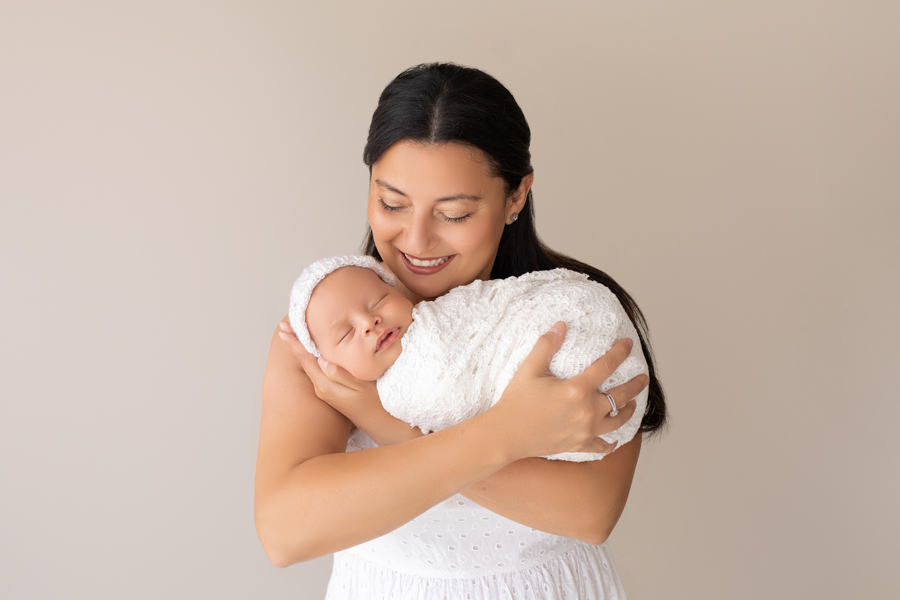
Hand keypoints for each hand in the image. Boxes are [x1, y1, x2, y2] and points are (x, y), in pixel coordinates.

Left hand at [278, 320, 377, 417]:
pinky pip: (316, 370)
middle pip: (304, 360)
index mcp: (326, 385)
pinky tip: (311, 350)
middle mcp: (321, 388)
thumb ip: (340, 374)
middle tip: (284, 326)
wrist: (378, 423)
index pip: (307, 359)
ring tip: (294, 333)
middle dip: (294, 342)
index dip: (295, 342)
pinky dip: (311, 356)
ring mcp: (324, 390)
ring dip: (301, 348)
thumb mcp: (360, 387)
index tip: (284, 329)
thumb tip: (322, 360)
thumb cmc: (374, 404)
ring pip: (309, 364)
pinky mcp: (330, 391)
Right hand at [490, 321, 648, 460]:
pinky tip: (615, 440)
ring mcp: (584, 431)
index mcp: (577, 389)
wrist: (505, 435)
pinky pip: (602, 446)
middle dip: (636, 385)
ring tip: (633, 403)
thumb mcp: (530, 369)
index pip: (607, 366)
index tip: (629, 344)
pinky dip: (611, 443)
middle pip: (621, 396)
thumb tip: (561, 325)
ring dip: (629, 410)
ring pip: (617, 421)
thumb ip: (547, 345)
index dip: (620, 352)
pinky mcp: (578, 445)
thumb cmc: (516, 401)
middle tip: (644, 378)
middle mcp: (587, 411)